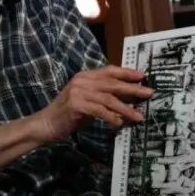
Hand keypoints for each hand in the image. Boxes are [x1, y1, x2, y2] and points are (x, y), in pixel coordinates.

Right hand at [34, 66, 152, 142]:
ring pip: (108, 98)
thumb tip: (130, 102)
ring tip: (139, 116)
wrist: (46, 125)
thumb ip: (105, 99)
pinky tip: (119, 124)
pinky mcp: (76, 104)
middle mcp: (82, 80)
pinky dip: (111, 117)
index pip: (109, 71)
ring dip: (126, 108)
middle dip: (133, 89)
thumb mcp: (89, 103)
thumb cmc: (69, 115)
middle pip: (112, 83)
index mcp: (85, 76)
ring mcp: (78, 91)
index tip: (142, 76)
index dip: (127, 72)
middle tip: (148, 93)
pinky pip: (99, 110)